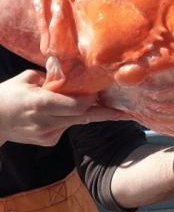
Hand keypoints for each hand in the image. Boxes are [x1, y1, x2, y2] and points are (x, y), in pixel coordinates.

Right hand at [0, 70, 125, 145]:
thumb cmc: (8, 95)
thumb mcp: (27, 79)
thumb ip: (51, 77)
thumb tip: (72, 70)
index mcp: (41, 103)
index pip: (76, 106)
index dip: (92, 101)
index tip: (101, 92)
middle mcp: (46, 121)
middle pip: (84, 118)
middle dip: (106, 114)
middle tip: (125, 111)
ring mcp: (47, 134)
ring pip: (77, 122)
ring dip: (88, 113)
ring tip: (100, 104)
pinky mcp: (48, 142)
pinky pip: (67, 127)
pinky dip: (70, 119)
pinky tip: (61, 112)